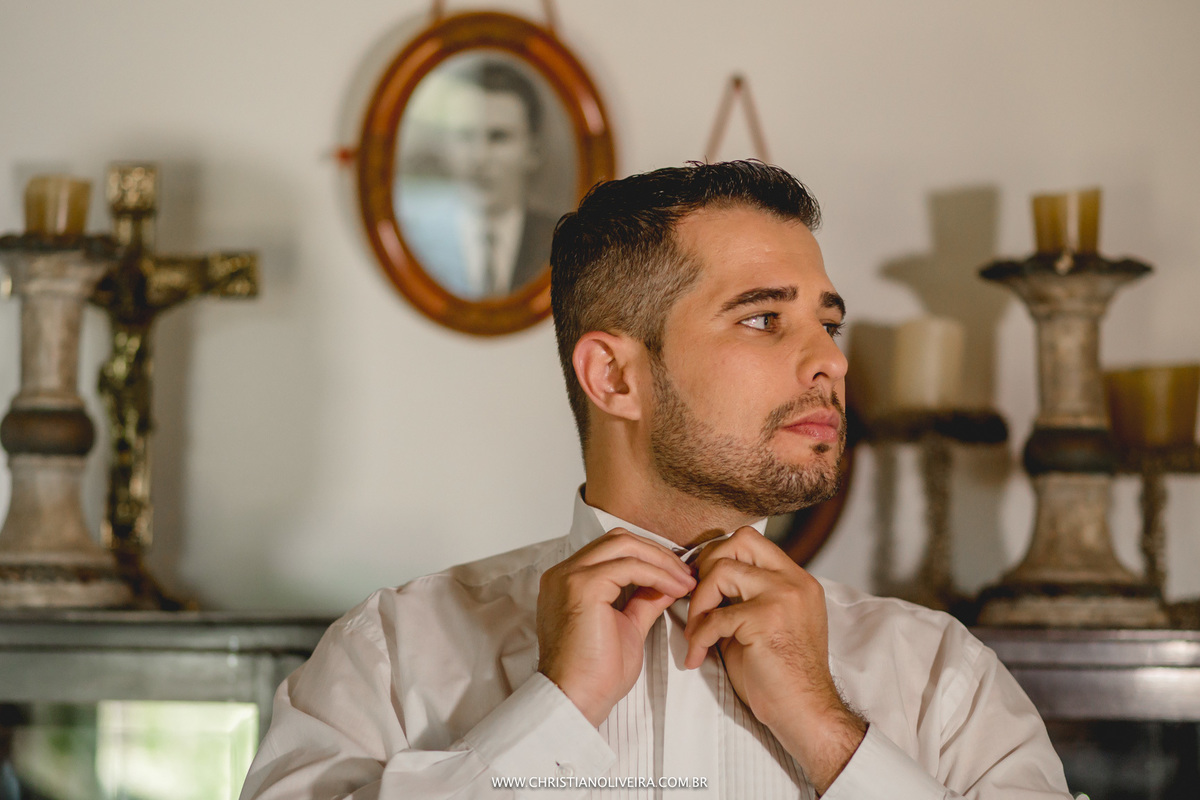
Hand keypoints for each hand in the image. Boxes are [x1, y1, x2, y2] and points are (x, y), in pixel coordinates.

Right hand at [537, 530, 694, 726]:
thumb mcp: (627, 626)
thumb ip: (643, 600)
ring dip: (661, 561)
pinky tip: (676, 589)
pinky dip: (658, 574)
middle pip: (618, 540)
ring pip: (625, 545)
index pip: (613, 550)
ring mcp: (570, 576)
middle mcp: (563, 572)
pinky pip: (630, 567)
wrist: (578, 700)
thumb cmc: (596, 674)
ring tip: (686, 581)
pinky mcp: (583, 586)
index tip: (678, 574)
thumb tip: (668, 582)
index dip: (649, 557)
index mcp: (568, 581)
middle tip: (686, 573)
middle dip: (658, 553)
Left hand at [683, 528, 865, 793]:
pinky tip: (697, 656)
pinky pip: (716, 616)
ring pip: (723, 571)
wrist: (804, 713)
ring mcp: (783, 597)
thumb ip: (743, 596)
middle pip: (739, 541)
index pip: (751, 540)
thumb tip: (701, 577)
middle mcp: (794, 581)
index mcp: (796, 580)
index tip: (703, 583)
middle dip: (707, 567)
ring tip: (697, 633)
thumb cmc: (780, 675)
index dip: (719, 555)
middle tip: (697, 602)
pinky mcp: (767, 618)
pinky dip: (698, 636)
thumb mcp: (764, 622)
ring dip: (699, 603)